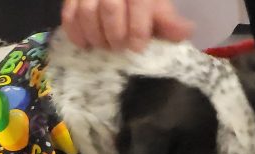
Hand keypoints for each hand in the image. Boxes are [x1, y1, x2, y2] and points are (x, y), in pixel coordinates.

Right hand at [62, 0, 192, 51]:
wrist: (121, 1)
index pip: (137, 1)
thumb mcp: (156, 10)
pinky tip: (86, 46)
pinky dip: (76, 34)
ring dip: (96, 36)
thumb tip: (186, 31)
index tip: (137, 47)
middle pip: (109, 6)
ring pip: (87, 11)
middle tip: (119, 48)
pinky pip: (68, 16)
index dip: (137, 27)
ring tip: (104, 47)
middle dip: (115, 34)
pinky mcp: (71, 0)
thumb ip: (168, 22)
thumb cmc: (140, 8)